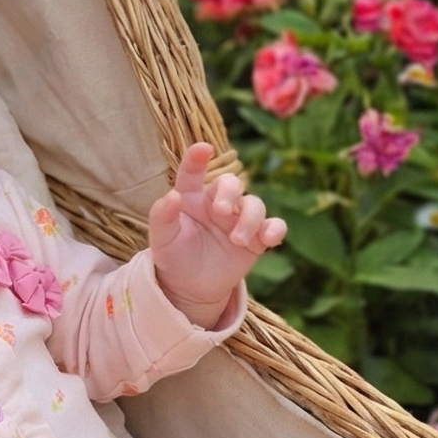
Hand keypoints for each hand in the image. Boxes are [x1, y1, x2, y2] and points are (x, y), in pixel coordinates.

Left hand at [148, 142, 285, 328]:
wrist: (190, 288)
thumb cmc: (173, 256)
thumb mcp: (161, 238)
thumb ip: (162, 215)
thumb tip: (172, 195)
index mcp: (191, 196)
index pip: (193, 172)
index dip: (197, 158)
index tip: (203, 148)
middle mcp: (217, 202)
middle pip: (232, 183)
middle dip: (230, 192)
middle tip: (221, 211)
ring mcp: (239, 219)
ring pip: (255, 204)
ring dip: (250, 219)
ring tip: (237, 240)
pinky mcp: (256, 238)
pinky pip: (273, 226)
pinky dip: (275, 229)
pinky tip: (270, 238)